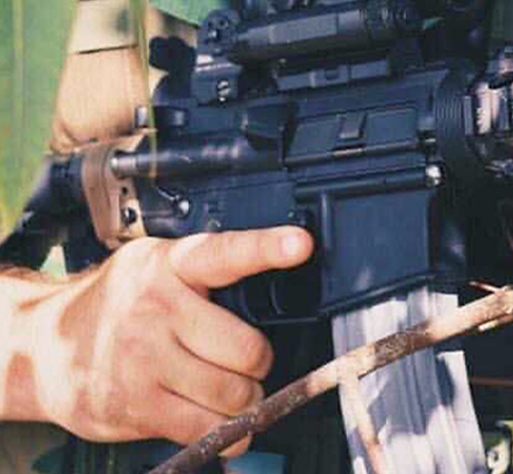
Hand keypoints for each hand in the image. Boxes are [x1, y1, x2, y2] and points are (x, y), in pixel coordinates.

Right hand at [23, 227, 311, 452]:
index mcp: (172, 264)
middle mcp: (157, 310)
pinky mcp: (135, 406)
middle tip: (249, 360)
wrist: (47, 345)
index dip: (267, 247)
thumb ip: (211, 265)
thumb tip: (285, 263)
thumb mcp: (159, 263)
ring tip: (235, 388)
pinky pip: (205, 429)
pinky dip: (228, 432)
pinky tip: (225, 422)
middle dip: (259, 361)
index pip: (226, 252)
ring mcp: (143, 361)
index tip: (300, 245)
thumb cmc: (122, 300)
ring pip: (232, 394)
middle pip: (247, 348)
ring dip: (247, 398)